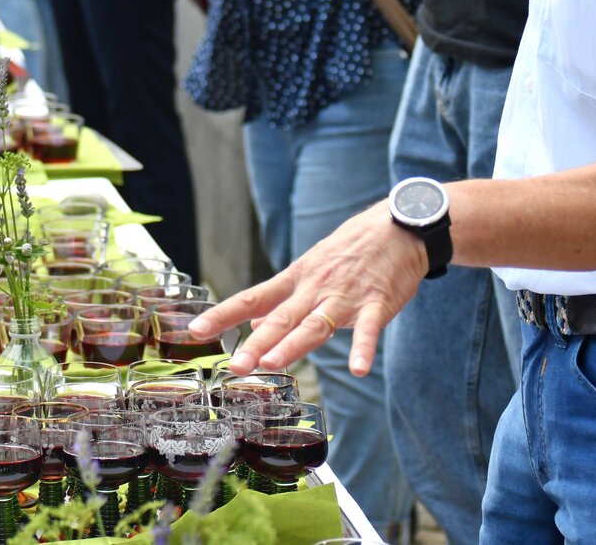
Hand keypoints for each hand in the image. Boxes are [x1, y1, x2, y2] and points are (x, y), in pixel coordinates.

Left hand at [187, 199, 427, 376]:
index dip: (224, 315)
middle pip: (282, 318)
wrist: (399, 227)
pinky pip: (369, 329)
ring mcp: (346, 296)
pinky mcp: (377, 302)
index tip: (196, 330)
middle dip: (257, 343)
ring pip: (316, 324)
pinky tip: (357, 369)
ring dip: (294, 344)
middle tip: (235, 366)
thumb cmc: (351, 251)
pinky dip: (363, 348)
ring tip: (273, 364)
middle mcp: (315, 288)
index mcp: (296, 279)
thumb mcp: (311, 269)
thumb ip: (284, 302)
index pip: (253, 298)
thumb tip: (254, 327)